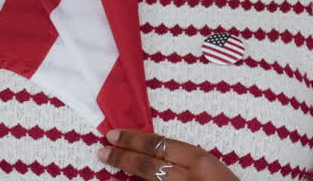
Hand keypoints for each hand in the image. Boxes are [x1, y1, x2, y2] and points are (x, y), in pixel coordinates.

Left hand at [98, 129, 237, 180]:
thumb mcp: (209, 167)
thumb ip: (184, 159)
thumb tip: (149, 150)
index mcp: (201, 161)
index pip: (159, 145)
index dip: (133, 139)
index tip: (114, 135)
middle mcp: (189, 178)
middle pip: (148, 164)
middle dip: (122, 156)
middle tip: (103, 150)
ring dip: (125, 174)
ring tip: (107, 166)